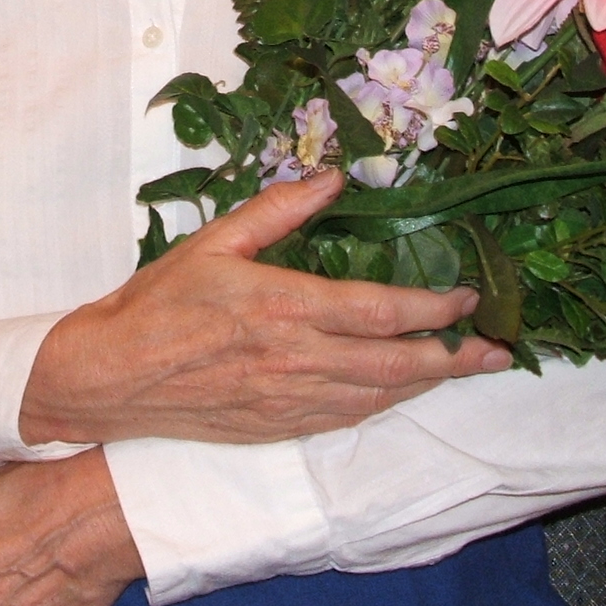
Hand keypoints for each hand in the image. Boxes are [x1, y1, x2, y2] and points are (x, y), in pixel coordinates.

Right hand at [19, 170, 507, 446]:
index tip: (468, 296)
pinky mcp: (276, 428)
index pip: (378, 310)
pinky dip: (382, 404)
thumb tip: (332, 177)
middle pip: (394, 364)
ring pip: (377, 397)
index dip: (433, 307)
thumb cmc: (158, 303)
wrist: (112, 377)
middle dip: (452, 357)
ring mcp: (288, 401)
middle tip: (494, 349)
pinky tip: (398, 392)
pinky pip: (345, 419)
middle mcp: (294, 359)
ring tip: (462, 368)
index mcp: (282, 306)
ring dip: (426, 384)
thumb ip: (278, 209)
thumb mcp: (215, 240)